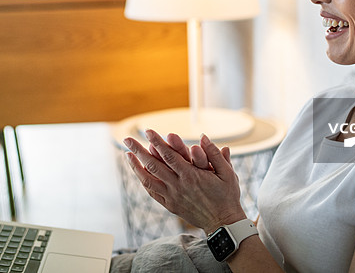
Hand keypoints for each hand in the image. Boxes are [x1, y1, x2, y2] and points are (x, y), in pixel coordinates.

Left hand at [124, 130, 245, 233]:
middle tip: (127, 139)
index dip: (156, 142)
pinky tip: (138, 172)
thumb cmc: (227, 196)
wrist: (223, 223)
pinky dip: (143, 180)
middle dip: (139, 151)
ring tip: (127, 154)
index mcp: (192, 176)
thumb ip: (215, 154)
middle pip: (153, 165)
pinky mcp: (170, 205)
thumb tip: (203, 136)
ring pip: (149, 180)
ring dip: (136, 166)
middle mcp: (178, 186)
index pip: (169, 155)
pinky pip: (152, 191)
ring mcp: (172, 197)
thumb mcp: (228, 173)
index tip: (148, 131)